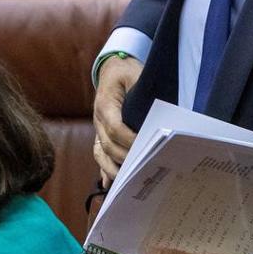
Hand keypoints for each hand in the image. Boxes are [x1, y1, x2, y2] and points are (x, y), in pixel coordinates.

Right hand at [92, 55, 141, 185]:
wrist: (111, 68)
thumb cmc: (126, 72)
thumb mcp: (136, 75)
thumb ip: (142, 93)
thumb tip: (154, 115)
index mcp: (105, 104)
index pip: (115, 128)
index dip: (129, 140)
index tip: (145, 148)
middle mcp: (98, 119)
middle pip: (108, 144)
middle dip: (125, 158)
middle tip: (144, 169)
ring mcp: (98, 128)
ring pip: (101, 153)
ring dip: (112, 169)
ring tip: (126, 182)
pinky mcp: (101, 133)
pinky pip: (99, 153)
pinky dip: (103, 169)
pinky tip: (108, 185)